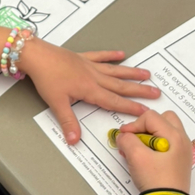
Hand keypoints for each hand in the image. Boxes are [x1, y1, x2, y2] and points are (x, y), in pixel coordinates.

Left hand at [19, 38, 159, 143]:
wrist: (37, 56)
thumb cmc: (46, 79)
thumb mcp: (56, 103)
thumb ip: (68, 122)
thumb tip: (75, 141)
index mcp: (90, 90)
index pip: (114, 101)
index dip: (131, 107)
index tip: (146, 111)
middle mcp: (94, 77)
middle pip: (120, 86)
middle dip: (139, 90)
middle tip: (156, 92)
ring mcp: (89, 65)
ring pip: (115, 71)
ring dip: (131, 73)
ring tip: (147, 74)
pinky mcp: (82, 57)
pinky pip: (100, 56)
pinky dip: (111, 55)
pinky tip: (122, 54)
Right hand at [115, 109, 191, 194]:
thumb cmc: (155, 179)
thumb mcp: (136, 157)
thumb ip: (127, 140)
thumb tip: (123, 136)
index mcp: (174, 136)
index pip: (150, 117)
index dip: (134, 125)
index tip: (123, 138)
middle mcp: (182, 140)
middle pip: (164, 119)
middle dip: (146, 126)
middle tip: (136, 139)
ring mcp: (183, 151)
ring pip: (166, 132)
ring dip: (150, 136)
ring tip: (137, 151)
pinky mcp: (180, 162)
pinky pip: (168, 144)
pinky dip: (155, 146)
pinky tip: (145, 159)